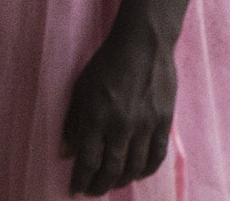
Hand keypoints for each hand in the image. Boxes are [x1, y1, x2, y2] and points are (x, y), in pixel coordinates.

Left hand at [61, 21, 178, 194]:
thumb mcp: (80, 90)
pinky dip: (146, 170)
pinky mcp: (163, 121)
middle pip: (111, 170)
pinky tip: (139, 173)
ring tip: (114, 182)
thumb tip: (66, 153)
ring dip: (122, 180)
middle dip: (99, 186)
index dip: (80, 181)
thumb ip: (72, 123)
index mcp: (96, 118)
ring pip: (134, 167)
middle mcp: (120, 126)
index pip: (87, 162)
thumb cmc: (106, 64)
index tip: (75, 190)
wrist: (143, 43)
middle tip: (93, 190)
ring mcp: (145, 124)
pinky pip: (156, 155)